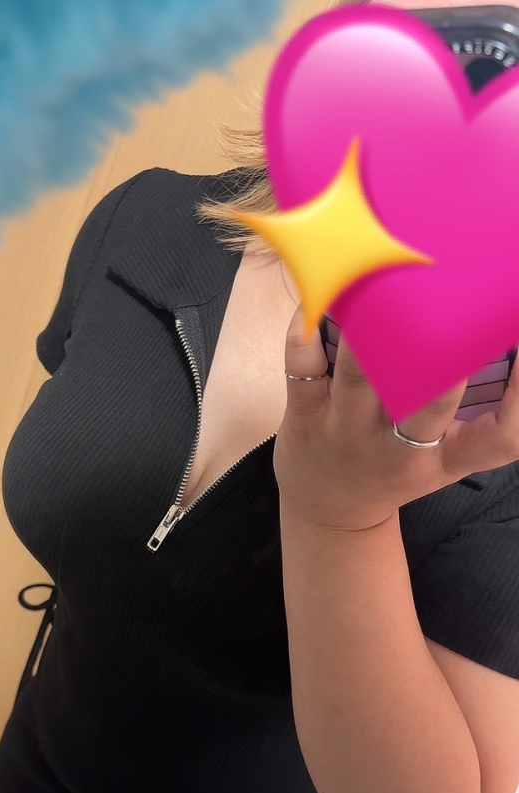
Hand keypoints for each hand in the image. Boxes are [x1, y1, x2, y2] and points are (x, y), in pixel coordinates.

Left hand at [273, 303, 518, 532]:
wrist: (331, 512)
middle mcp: (400, 450)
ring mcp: (348, 433)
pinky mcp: (305, 417)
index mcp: (447, 458)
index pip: (504, 439)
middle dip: (447, 356)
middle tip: (455, 298)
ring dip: (373, 325)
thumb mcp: (447, 457)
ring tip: (386, 273)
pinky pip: (302, 365)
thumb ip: (481, 411)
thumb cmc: (398, 467)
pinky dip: (307, 326)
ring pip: (362, 375)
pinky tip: (323, 291)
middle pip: (432, 404)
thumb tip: (502, 336)